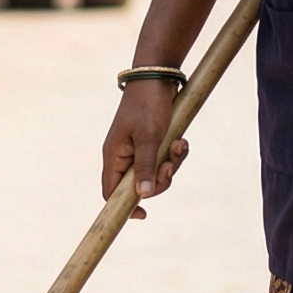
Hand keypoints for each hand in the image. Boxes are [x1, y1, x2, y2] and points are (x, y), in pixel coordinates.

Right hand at [101, 81, 188, 219]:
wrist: (157, 77)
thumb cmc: (148, 105)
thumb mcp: (148, 138)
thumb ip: (145, 167)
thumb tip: (143, 196)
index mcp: (114, 156)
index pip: (111, 192)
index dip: (123, 207)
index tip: (143, 215)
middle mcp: (123, 155)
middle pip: (139, 185)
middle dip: (160, 179)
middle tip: (171, 165)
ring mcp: (138, 149)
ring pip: (156, 172)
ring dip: (171, 163)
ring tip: (180, 145)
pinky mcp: (152, 141)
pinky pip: (164, 158)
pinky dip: (175, 153)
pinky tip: (182, 141)